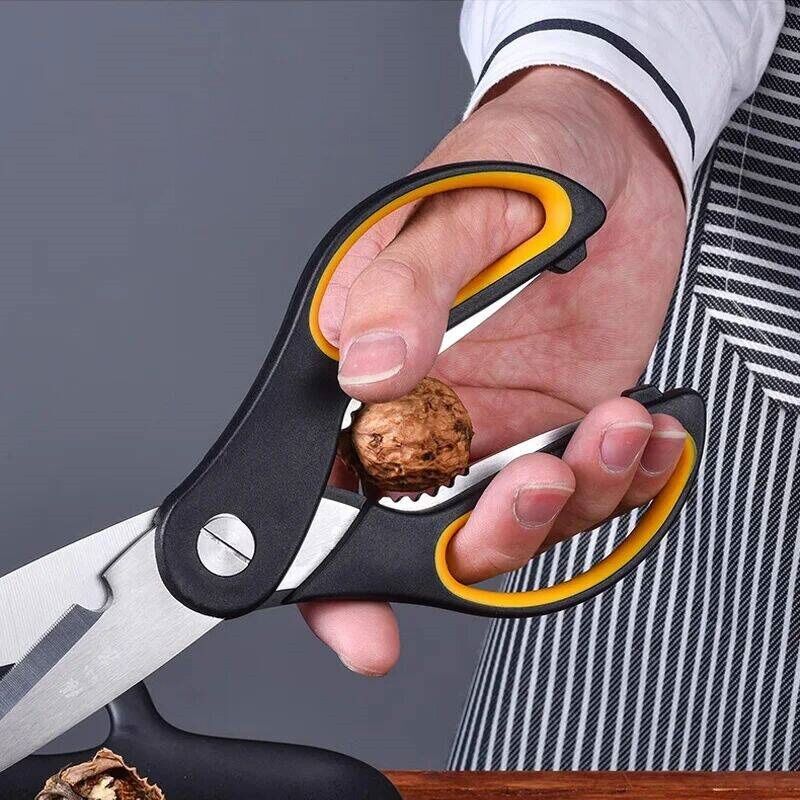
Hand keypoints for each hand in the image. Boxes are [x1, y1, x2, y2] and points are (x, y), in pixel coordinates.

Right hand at [301, 67, 686, 675]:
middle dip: (490, 538)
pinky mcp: (567, 426)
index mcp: (367, 371)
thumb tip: (367, 364)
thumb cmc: (514, 162)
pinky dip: (630, 480)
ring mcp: (500, 430)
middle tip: (537, 484)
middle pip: (429, 531)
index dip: (330, 574)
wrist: (604, 154)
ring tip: (614, 425)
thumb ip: (406, 286)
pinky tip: (649, 432)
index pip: (324, 486)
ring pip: (522, 524)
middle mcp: (427, 414)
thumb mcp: (453, 204)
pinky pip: (592, 490)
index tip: (360, 628)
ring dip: (573, 498)